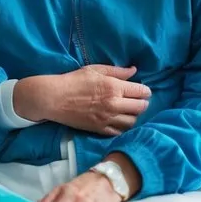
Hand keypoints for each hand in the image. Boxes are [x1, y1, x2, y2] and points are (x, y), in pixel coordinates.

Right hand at [13, 65, 150, 136]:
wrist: (55, 98)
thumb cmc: (74, 80)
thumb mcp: (96, 70)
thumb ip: (117, 71)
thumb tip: (134, 70)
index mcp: (114, 87)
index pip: (141, 92)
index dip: (145, 91)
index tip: (143, 90)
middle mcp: (114, 104)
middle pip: (140, 108)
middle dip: (143, 103)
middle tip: (138, 100)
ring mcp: (107, 119)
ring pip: (132, 121)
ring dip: (134, 116)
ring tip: (129, 110)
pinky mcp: (100, 129)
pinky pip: (119, 132)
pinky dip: (123, 127)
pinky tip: (120, 120)